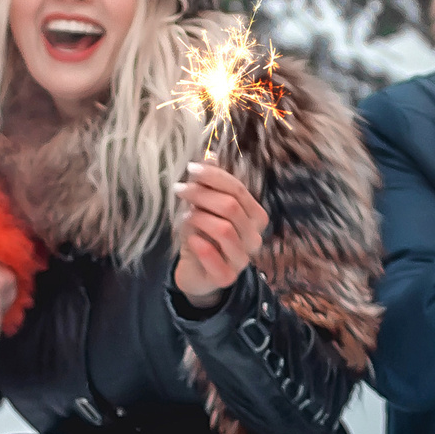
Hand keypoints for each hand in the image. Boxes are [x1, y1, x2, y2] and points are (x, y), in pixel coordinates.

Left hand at [172, 160, 268, 308]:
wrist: (195, 271)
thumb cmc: (203, 235)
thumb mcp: (205, 207)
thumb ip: (210, 185)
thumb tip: (209, 156)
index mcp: (255, 216)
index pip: (238, 189)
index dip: (214, 177)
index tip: (190, 169)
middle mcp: (254, 237)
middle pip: (231, 207)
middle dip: (202, 194)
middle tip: (180, 190)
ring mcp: (242, 259)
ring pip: (224, 229)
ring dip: (199, 218)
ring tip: (185, 216)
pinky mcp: (226, 277)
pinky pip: (214, 257)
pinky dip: (199, 244)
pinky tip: (190, 239)